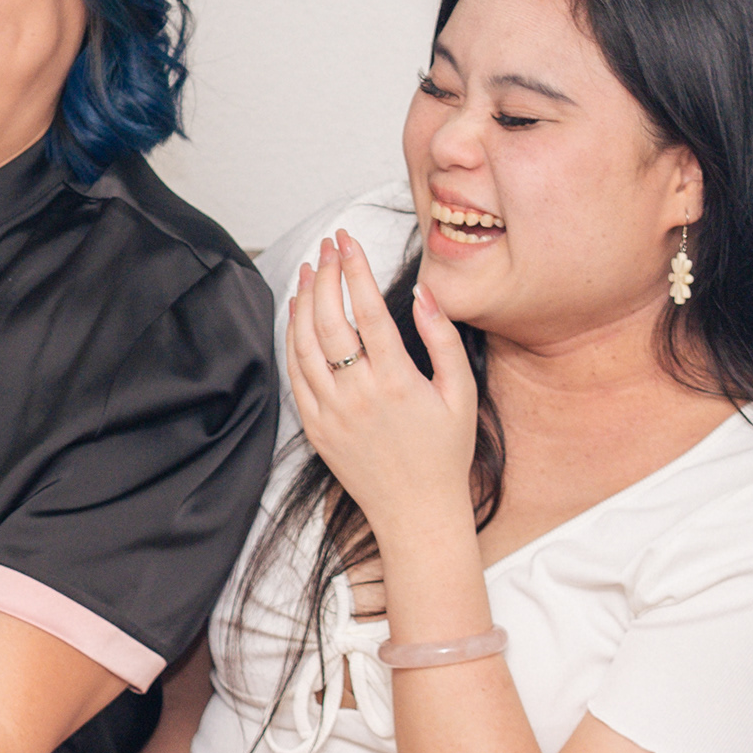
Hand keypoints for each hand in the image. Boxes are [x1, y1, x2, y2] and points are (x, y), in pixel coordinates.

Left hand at [289, 230, 480, 546]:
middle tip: (328, 246)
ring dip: (304, 302)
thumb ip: (443, 340)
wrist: (415, 512)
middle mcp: (357, 395)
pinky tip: (298, 316)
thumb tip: (424, 295)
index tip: (348, 241)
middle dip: (326, 276)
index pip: (368, 311)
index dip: (354, 270)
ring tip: (310, 270)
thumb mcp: (460, 393)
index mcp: (397, 383)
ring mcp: (330, 412)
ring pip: (304, 345)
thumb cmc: (444, 452)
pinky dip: (292, 340)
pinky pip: (295, 374)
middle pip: (330, 321)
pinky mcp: (313, 427)